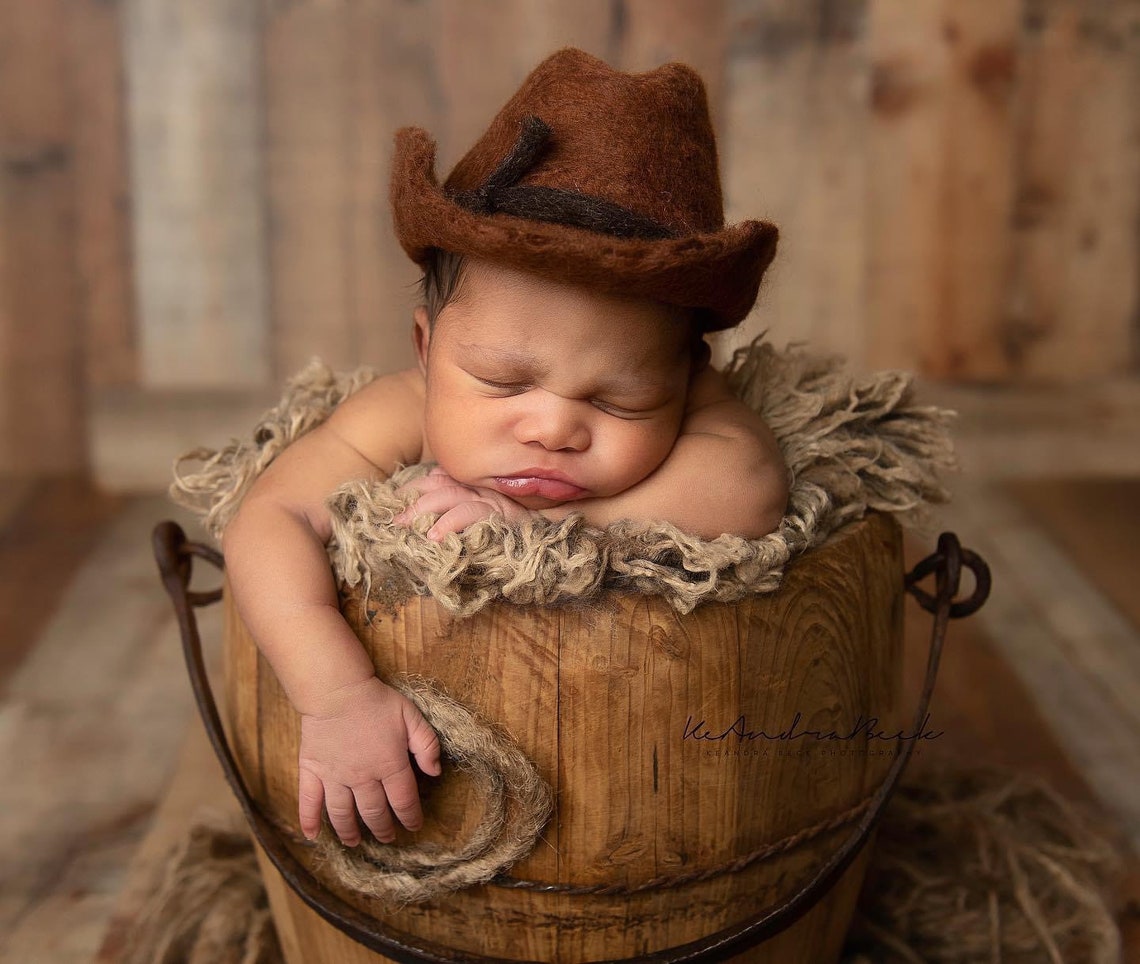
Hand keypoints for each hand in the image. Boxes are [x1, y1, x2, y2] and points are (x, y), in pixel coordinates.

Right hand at [298, 676, 440, 845]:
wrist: (337, 690)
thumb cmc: (377, 701)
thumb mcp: (412, 717)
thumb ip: (427, 745)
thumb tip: (435, 772)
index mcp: (389, 766)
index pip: (403, 801)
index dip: (411, 817)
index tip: (414, 826)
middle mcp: (362, 778)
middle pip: (374, 813)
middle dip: (382, 829)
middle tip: (387, 838)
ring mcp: (334, 777)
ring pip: (342, 814)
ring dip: (349, 832)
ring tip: (354, 843)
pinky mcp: (312, 771)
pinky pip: (309, 802)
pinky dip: (309, 821)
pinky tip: (312, 836)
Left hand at [394, 466, 534, 539]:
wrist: (557, 541)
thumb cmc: (524, 533)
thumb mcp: (491, 518)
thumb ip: (466, 506)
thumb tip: (435, 496)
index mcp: (480, 486)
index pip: (443, 478)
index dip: (418, 485)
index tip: (399, 497)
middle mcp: (486, 488)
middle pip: (442, 486)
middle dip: (414, 501)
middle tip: (394, 520)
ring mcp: (494, 500)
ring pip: (452, 496)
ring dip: (425, 511)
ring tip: (407, 527)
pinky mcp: (503, 516)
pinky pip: (472, 514)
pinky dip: (450, 524)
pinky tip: (434, 537)